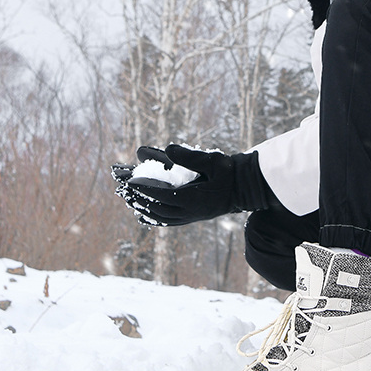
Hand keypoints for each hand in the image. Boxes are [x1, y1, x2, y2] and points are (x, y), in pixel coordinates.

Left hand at [119, 144, 236, 226]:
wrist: (246, 188)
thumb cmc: (230, 172)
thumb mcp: (212, 160)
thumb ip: (190, 157)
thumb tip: (167, 149)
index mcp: (191, 199)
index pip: (159, 195)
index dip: (142, 189)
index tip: (129, 182)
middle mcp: (189, 212)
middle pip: (156, 208)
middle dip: (138, 199)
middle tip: (123, 190)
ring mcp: (191, 217)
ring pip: (161, 217)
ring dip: (144, 209)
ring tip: (130, 201)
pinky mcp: (194, 217)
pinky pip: (169, 222)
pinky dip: (155, 219)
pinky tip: (145, 216)